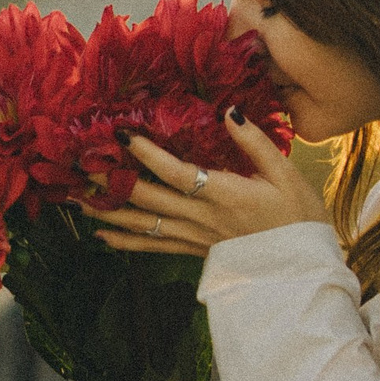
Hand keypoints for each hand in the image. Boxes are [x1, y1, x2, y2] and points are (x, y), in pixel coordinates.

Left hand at [82, 111, 326, 257]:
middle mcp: (203, 218)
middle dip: (112, 180)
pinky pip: (154, 248)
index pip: (176, 172)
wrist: (302, 269)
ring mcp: (196, 238)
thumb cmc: (299, 218)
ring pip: (143, 224)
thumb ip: (255, 143)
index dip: (147, 154)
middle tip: (81, 162)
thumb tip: (228, 112)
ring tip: (77, 198)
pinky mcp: (195, 251)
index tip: (121, 134)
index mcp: (224, 195)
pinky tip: (102, 237)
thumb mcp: (286, 175)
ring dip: (109, 212)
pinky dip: (126, 242)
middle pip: (148, 198)